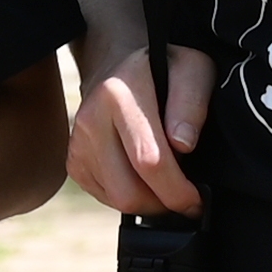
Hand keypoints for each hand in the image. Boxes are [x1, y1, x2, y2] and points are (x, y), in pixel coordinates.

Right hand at [71, 45, 211, 215]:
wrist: (119, 67)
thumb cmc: (163, 70)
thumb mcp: (193, 69)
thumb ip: (192, 103)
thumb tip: (183, 145)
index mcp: (118, 95)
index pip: (149, 161)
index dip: (177, 190)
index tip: (197, 198)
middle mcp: (90, 120)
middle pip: (128, 191)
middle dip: (163, 203)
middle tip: (185, 196)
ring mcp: (77, 144)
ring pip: (117, 200)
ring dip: (148, 202)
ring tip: (167, 182)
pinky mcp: (74, 162)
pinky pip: (106, 198)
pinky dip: (130, 196)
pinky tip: (144, 177)